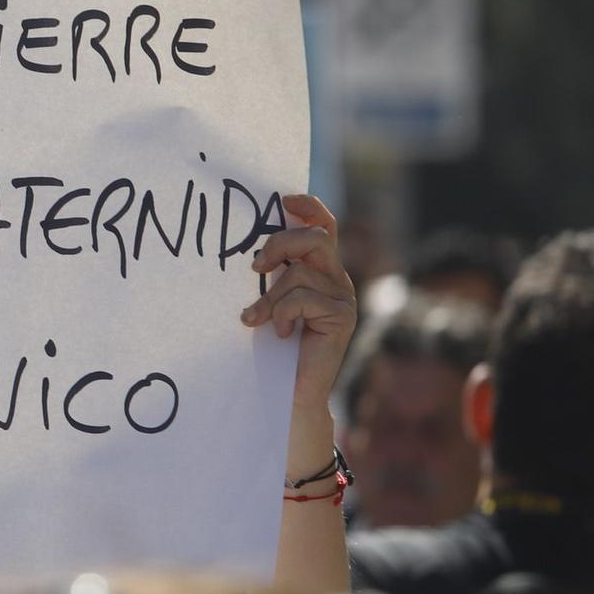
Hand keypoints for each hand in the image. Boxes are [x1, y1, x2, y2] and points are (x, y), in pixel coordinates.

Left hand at [241, 194, 356, 415]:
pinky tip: (281, 334)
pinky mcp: (342, 318)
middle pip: (315, 238)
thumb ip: (271, 276)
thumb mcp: (270, 302)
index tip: (282, 200)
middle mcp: (337, 280)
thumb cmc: (272, 347)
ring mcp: (343, 299)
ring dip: (269, 297)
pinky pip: (302, 299)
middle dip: (279, 246)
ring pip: (301, 273)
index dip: (309, 207)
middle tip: (255, 269)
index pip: (324, 226)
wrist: (290, 393)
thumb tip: (249, 251)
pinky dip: (281, 314)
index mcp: (321, 271)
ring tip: (255, 319)